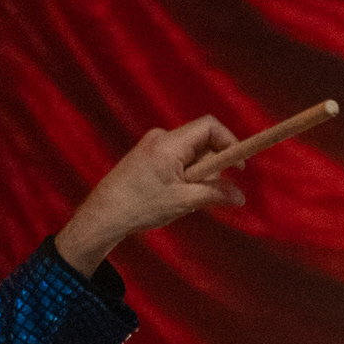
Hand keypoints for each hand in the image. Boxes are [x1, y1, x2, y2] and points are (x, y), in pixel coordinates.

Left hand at [54, 117, 244, 277]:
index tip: (238, 166)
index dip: (229, 142)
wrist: (102, 216)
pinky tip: (171, 196)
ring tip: (183, 197)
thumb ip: (214, 194)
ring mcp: (151, 145)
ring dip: (196, 173)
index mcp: (170, 143)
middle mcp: (160, 137)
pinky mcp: (145, 155)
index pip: (210, 127)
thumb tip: (240, 196)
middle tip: (207, 190)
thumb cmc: (139, 207)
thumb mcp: (182, 201)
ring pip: (188, 152)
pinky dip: (182, 174)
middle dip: (211, 164)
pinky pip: (175, 158)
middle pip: (201, 140)